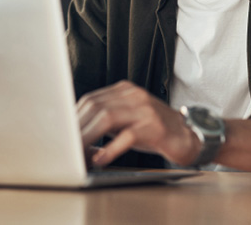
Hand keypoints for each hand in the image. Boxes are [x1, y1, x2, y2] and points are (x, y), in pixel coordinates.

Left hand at [76, 80, 199, 166]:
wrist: (189, 136)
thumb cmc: (154, 130)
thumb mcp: (127, 120)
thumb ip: (105, 121)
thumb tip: (76, 134)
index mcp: (124, 90)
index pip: (90, 99)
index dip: (73, 117)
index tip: (62, 134)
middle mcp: (134, 95)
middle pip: (95, 106)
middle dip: (77, 128)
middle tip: (66, 147)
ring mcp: (145, 110)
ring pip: (107, 117)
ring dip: (88, 137)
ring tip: (78, 153)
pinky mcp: (154, 127)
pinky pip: (127, 136)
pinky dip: (110, 148)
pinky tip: (101, 159)